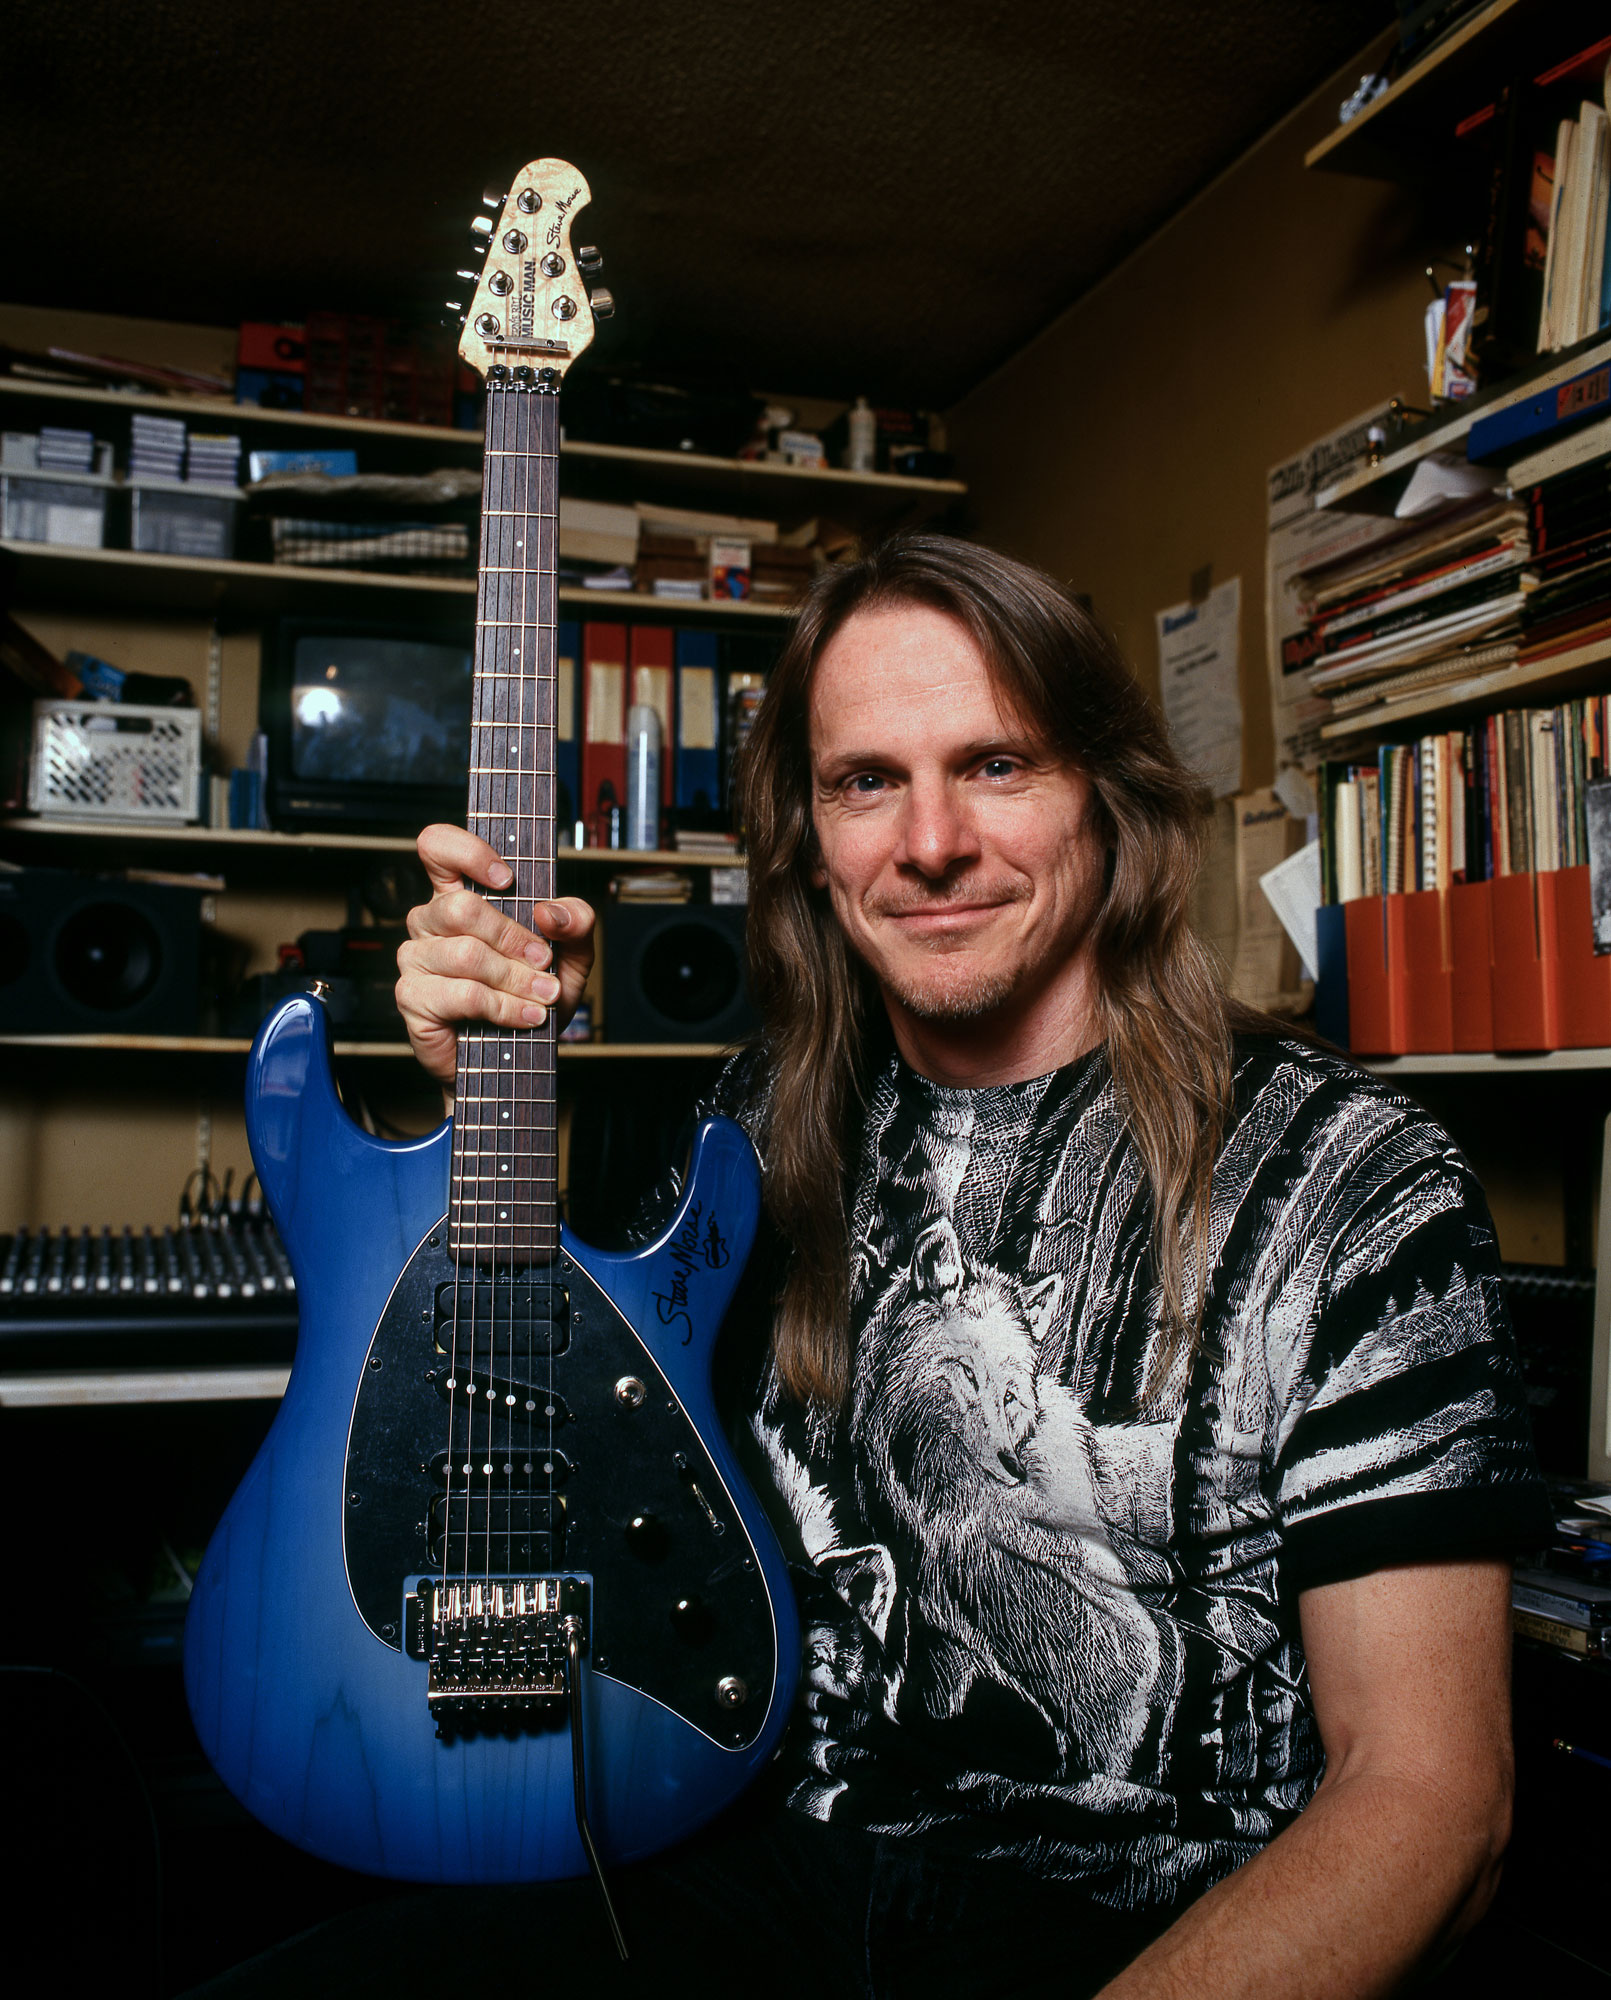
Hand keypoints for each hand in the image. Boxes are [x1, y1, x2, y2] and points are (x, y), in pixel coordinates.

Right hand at [395, 824, 596, 1084]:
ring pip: (467, 955)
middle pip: (461, 907)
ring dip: (516, 979)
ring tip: (542, 996)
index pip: (438, 848)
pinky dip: (504, 1007)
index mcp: (459, 895)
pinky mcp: (413, 999)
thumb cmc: (533, 995)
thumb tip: (550, 912)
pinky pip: (463, 994)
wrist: (518, 1057)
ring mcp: (417, 960)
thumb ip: (576, 921)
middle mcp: (430, 922)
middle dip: (514, 938)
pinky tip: (525, 1017)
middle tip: (545, 963)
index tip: (507, 878)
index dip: (467, 851)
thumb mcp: (572, 953)